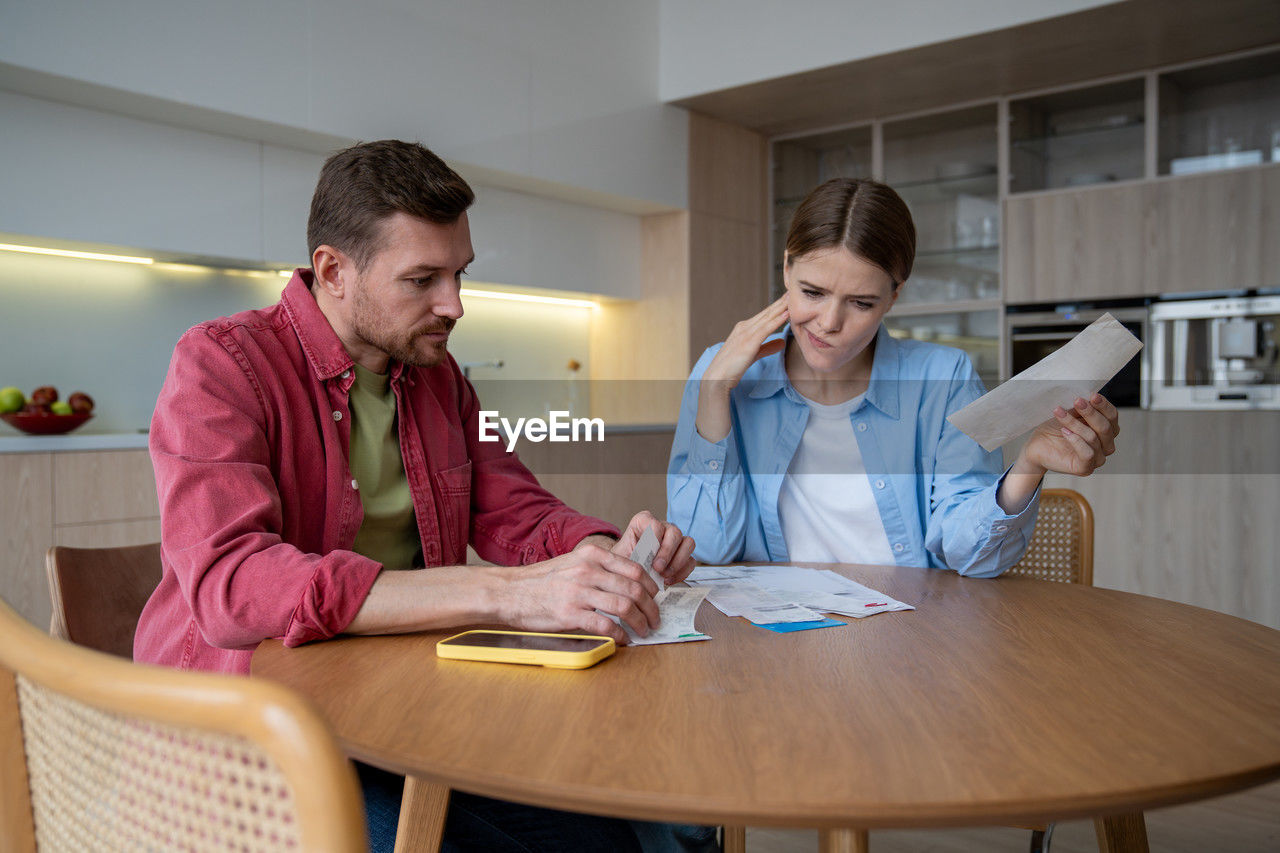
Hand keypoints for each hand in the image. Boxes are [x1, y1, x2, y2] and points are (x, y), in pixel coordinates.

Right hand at [496, 544, 661, 644]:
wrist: (509, 592)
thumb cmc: (541, 581)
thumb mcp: (572, 563)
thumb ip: (598, 569)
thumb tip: (627, 584)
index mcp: (591, 555)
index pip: (634, 569)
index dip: (651, 587)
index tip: (656, 598)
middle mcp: (588, 571)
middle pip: (634, 589)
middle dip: (651, 608)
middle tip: (654, 619)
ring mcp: (579, 592)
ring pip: (625, 607)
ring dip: (640, 622)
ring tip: (643, 631)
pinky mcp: (570, 614)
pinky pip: (605, 625)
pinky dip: (620, 635)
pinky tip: (622, 640)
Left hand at [609, 510, 697, 585]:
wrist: (625, 575)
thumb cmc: (620, 564)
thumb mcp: (619, 558)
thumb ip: (629, 555)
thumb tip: (641, 559)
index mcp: (644, 522)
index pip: (655, 523)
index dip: (654, 539)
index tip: (648, 554)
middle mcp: (662, 528)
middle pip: (674, 532)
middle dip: (667, 552)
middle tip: (657, 568)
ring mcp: (675, 541)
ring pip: (688, 543)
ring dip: (678, 561)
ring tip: (664, 576)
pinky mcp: (683, 556)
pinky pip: (691, 561)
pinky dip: (681, 572)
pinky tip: (668, 581)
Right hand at [697, 297, 788, 442]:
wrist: (718, 377)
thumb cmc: (732, 367)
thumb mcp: (753, 354)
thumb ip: (767, 347)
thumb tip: (782, 342)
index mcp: (744, 328)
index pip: (765, 315)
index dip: (777, 306)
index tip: (789, 297)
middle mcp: (744, 327)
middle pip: (767, 312)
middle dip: (781, 301)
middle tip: (794, 289)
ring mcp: (746, 333)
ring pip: (768, 317)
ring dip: (781, 306)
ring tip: (793, 296)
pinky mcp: (749, 341)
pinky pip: (767, 328)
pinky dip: (777, 319)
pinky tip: (787, 313)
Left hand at [1019, 393, 1120, 477]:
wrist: (1036, 446)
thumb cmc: (1054, 430)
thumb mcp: (1070, 414)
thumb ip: (1082, 408)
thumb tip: (1089, 396)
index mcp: (1106, 431)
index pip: (1112, 416)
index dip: (1103, 405)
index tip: (1092, 395)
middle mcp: (1105, 445)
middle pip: (1105, 427)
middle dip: (1091, 412)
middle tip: (1077, 401)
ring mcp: (1097, 458)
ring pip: (1093, 437)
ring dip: (1075, 423)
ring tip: (1060, 413)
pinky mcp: (1085, 468)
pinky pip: (1087, 453)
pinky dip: (1075, 440)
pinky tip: (1064, 431)